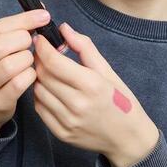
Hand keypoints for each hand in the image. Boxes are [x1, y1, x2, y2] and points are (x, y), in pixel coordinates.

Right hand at [0, 9, 49, 136]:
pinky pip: (19, 84)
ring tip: (29, 60)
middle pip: (1, 44)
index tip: (44, 16)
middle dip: (23, 40)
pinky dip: (30, 76)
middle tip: (32, 43)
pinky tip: (30, 74)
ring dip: (27, 60)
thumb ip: (15, 28)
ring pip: (10, 65)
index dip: (24, 20)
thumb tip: (41, 10)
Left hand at [32, 22, 159, 166]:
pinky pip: (40, 109)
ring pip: (38, 91)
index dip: (42, 47)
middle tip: (43, 54)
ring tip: (49, 73)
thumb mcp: (108, 71)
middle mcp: (78, 104)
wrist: (128, 138)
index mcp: (92, 85)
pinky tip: (51, 91)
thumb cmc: (120, 101)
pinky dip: (41, 96)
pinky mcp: (61, 133)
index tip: (40, 39)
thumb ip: (84, 47)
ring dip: (39, 78)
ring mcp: (68, 121)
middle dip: (40, 60)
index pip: (54, 62)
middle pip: (43, 75)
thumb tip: (63, 28)